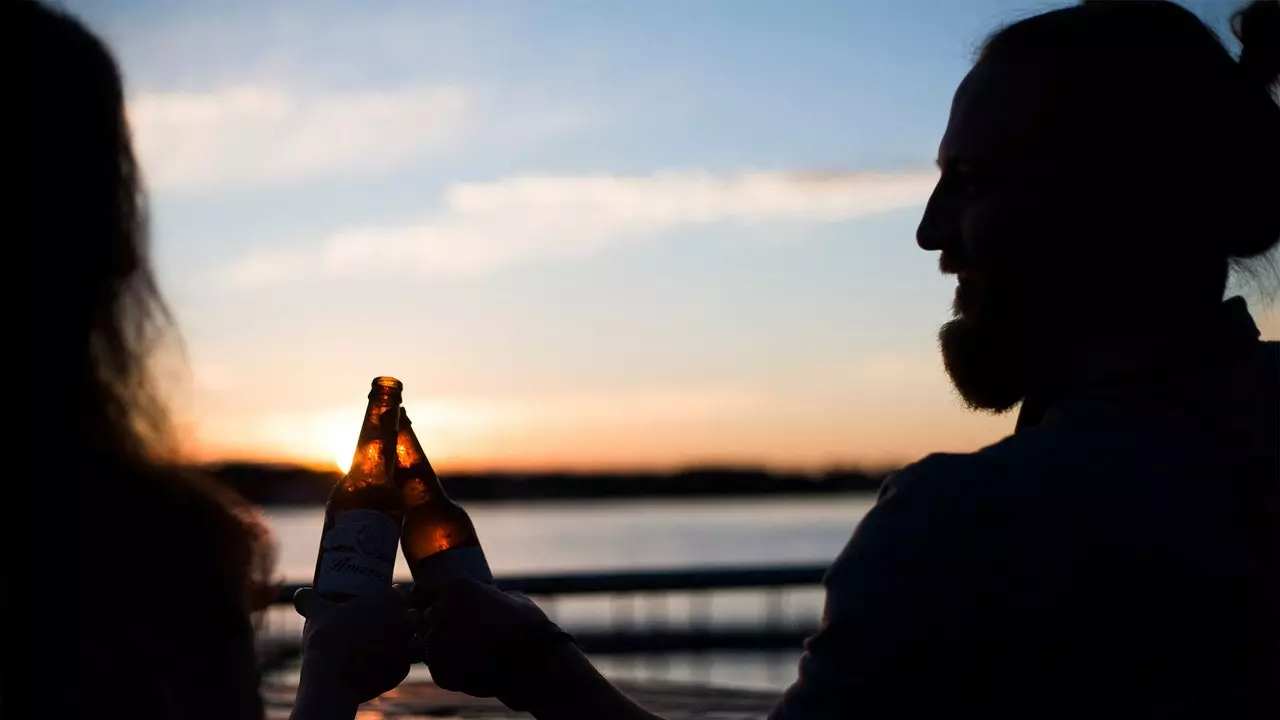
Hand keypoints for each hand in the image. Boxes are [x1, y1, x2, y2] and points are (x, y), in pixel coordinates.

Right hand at [293, 585, 414, 705]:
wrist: (332, 675)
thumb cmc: (326, 637)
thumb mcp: (316, 613)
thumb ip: (309, 600)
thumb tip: (299, 593)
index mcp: (387, 600)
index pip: (402, 592)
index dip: (396, 597)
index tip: (386, 604)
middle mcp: (402, 620)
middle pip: (415, 614)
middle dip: (406, 619)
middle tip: (390, 626)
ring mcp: (406, 645)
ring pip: (419, 639)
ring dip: (410, 642)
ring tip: (393, 647)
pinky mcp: (404, 669)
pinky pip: (409, 664)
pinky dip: (400, 664)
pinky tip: (387, 665)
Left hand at [421, 579, 573, 702]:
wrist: (534, 660)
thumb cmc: (527, 625)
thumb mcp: (509, 597)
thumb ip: (486, 596)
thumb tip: (485, 596)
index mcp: (455, 588)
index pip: (418, 592)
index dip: (427, 601)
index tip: (437, 608)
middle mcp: (440, 611)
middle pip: (423, 620)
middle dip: (438, 626)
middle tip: (463, 636)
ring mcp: (437, 642)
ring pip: (429, 644)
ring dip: (443, 648)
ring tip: (471, 654)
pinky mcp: (439, 669)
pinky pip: (436, 667)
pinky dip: (449, 669)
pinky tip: (472, 668)